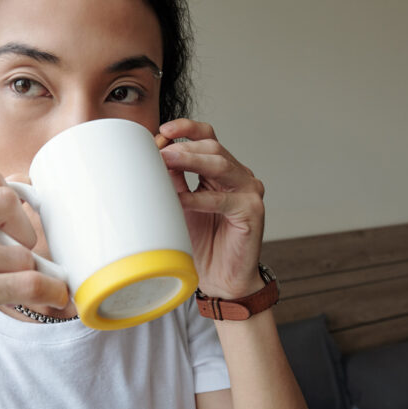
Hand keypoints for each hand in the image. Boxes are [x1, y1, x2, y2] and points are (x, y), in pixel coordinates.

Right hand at [0, 170, 68, 396]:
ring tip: (22, 288)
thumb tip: (21, 185)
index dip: (13, 203)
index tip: (14, 227)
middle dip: (25, 230)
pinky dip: (48, 290)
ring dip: (33, 274)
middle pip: (5, 202)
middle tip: (21, 253)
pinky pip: (24, 284)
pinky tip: (53, 297)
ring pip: (18, 253)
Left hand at [156, 119, 264, 298]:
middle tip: (159, 151)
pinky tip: (180, 199)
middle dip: (183, 146)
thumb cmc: (203, 242)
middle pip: (213, 147)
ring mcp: (250, 191)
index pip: (208, 137)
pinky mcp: (253, 211)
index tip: (163, 130)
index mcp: (223, 169)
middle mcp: (239, 176)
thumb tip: (155, 155)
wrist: (221, 279)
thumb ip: (173, 179)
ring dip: (190, 160)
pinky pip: (222, 200)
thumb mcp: (181, 203)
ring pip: (220, 164)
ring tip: (167, 162)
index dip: (187, 128)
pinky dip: (198, 198)